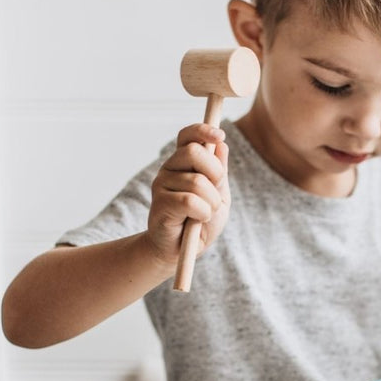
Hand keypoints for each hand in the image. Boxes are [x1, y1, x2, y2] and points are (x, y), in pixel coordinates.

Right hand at [147, 124, 229, 265]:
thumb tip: (221, 145)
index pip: (188, 136)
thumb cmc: (201, 221)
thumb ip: (220, 172)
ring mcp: (162, 185)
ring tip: (205, 214)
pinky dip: (203, 213)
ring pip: (197, 182)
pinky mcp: (160, 204)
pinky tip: (198, 220)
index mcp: (184, 163)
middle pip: (194, 152)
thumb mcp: (219, 195)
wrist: (183, 249)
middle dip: (215, 173)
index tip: (220, 136)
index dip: (202, 131)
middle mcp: (170, 169)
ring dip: (212, 202)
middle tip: (216, 194)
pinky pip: (190, 201)